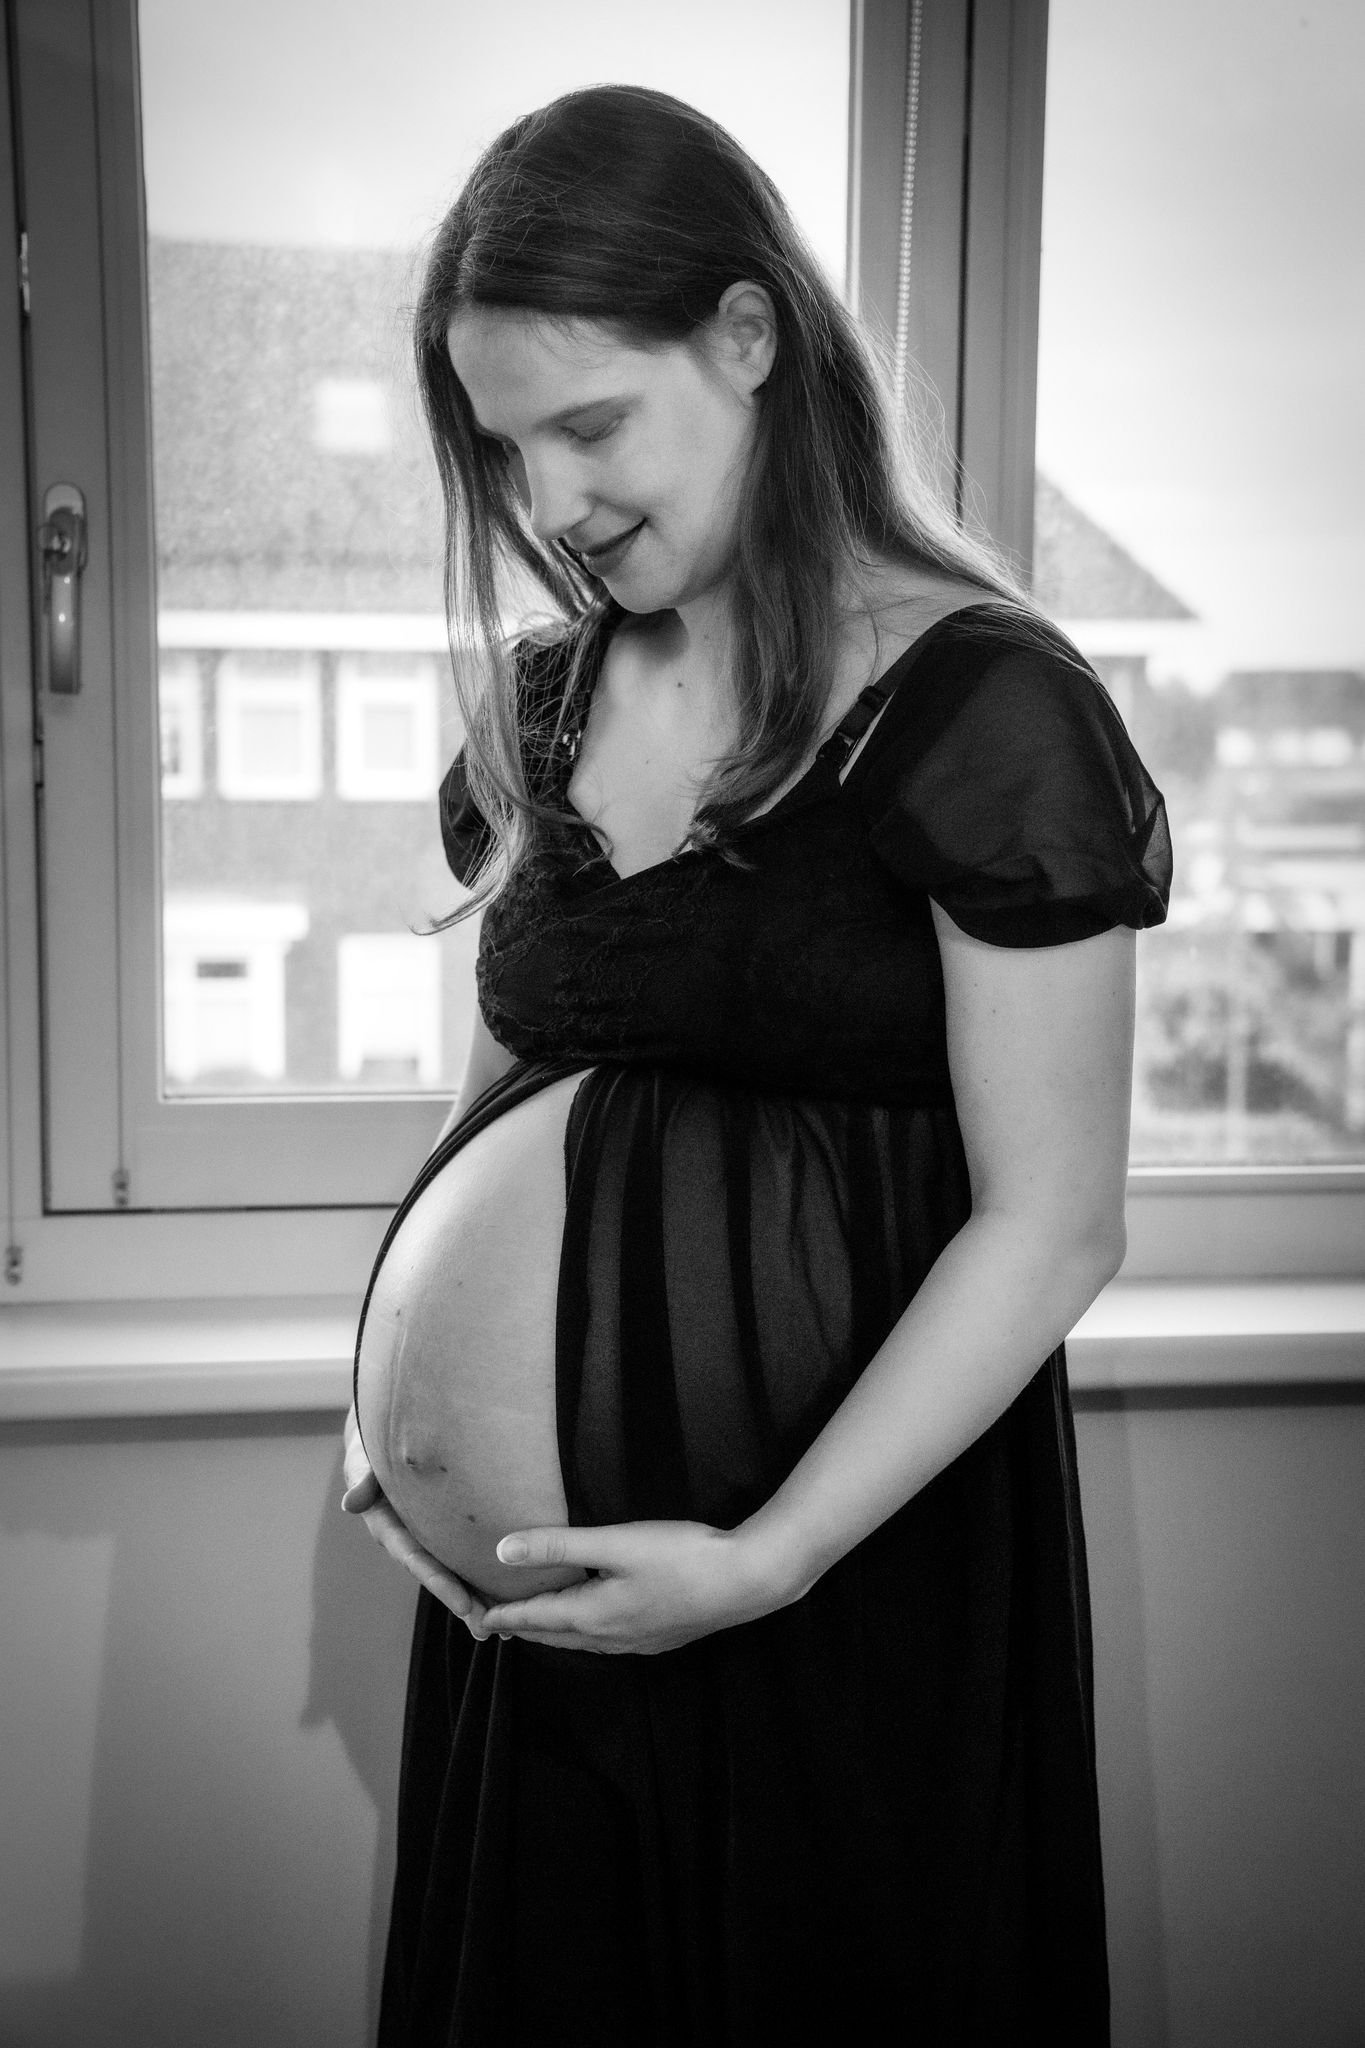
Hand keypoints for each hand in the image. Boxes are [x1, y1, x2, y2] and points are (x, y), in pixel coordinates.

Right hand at [340, 1404, 491, 1638]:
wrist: (382, 1434)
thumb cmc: (373, 1444)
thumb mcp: (364, 1457)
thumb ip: (363, 1476)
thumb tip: (350, 1502)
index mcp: (388, 1526)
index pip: (415, 1558)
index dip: (439, 1581)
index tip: (463, 1604)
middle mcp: (407, 1538)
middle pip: (436, 1574)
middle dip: (460, 1601)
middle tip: (487, 1628)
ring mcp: (424, 1536)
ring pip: (450, 1570)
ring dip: (472, 1597)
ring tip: (501, 1626)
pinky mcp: (440, 1528)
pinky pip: (460, 1552)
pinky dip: (478, 1574)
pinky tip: (503, 1594)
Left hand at [479, 1519, 790, 1655]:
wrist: (747, 1581)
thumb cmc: (682, 1557)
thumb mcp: (617, 1543)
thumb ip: (560, 1546)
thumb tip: (502, 1551)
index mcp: (594, 1616)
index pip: (537, 1617)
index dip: (505, 1615)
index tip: (477, 1617)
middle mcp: (611, 1637)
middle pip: (555, 1635)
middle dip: (524, 1628)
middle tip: (496, 1624)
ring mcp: (638, 1642)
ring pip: (581, 1642)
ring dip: (554, 1633)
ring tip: (536, 1625)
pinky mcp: (660, 1638)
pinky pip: (606, 1642)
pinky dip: (583, 1634)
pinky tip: (593, 1624)